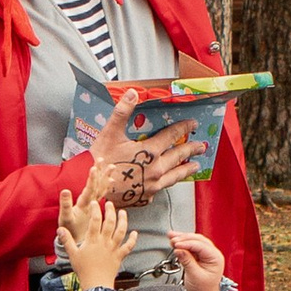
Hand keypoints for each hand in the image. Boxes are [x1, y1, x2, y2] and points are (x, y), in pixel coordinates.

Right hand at [57, 178, 134, 290]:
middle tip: (109, 203)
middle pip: (110, 222)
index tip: (95, 203)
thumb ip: (67, 241)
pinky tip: (135, 233)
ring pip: (121, 231)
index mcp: (93, 240)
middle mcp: (105, 242)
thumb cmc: (83, 270)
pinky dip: (132, 239)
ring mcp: (114, 248)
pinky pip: (128, 246)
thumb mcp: (72, 254)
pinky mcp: (119, 256)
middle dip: (111, 211)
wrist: (96, 284)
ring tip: (123, 212)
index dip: (95, 209)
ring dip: (123, 220)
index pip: (95, 220)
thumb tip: (60, 229)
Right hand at [86, 95, 201, 208]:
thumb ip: (123, 112)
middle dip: (191, 149)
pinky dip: (166, 183)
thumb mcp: (110, 133)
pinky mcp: (144, 197)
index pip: (172, 136)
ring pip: (174, 176)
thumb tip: (133, 93)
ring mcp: (151, 186)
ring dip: (186, 169)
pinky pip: (160, 189)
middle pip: (178, 157)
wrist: (89, 190)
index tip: (192, 125)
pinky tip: (167, 182)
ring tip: (194, 167)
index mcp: (149, 152)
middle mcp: (155, 170)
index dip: (183, 128)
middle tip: (201, 147)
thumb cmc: (99, 162)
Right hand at [166, 224, 230, 290]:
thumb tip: (179, 250)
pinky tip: (174, 241)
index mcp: (216, 258)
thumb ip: (187, 261)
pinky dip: (182, 244)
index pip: (201, 246)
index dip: (187, 243)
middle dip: (184, 238)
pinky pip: (190, 246)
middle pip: (198, 240)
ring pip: (194, 241)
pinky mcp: (199, 256)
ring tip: (171, 236)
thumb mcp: (194, 276)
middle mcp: (212, 254)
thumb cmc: (203, 290)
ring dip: (182, 238)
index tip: (176, 244)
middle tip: (173, 239)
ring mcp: (206, 254)